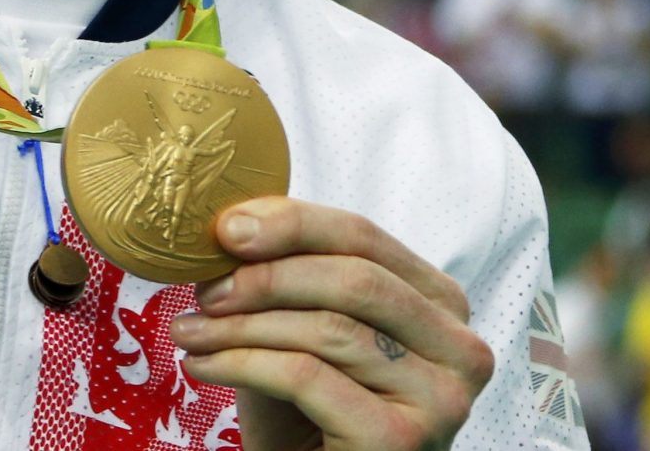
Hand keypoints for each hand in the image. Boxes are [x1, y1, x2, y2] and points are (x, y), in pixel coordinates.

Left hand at [171, 198, 494, 449]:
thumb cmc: (311, 411)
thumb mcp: (302, 330)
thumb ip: (289, 275)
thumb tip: (235, 221)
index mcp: (440, 304)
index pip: (364, 237)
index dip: (291, 223)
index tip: (225, 229)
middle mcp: (459, 349)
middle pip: (354, 279)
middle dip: (266, 276)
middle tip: (204, 289)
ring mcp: (440, 399)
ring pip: (328, 329)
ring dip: (241, 326)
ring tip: (190, 332)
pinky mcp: (401, 441)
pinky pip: (307, 377)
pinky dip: (241, 363)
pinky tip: (202, 366)